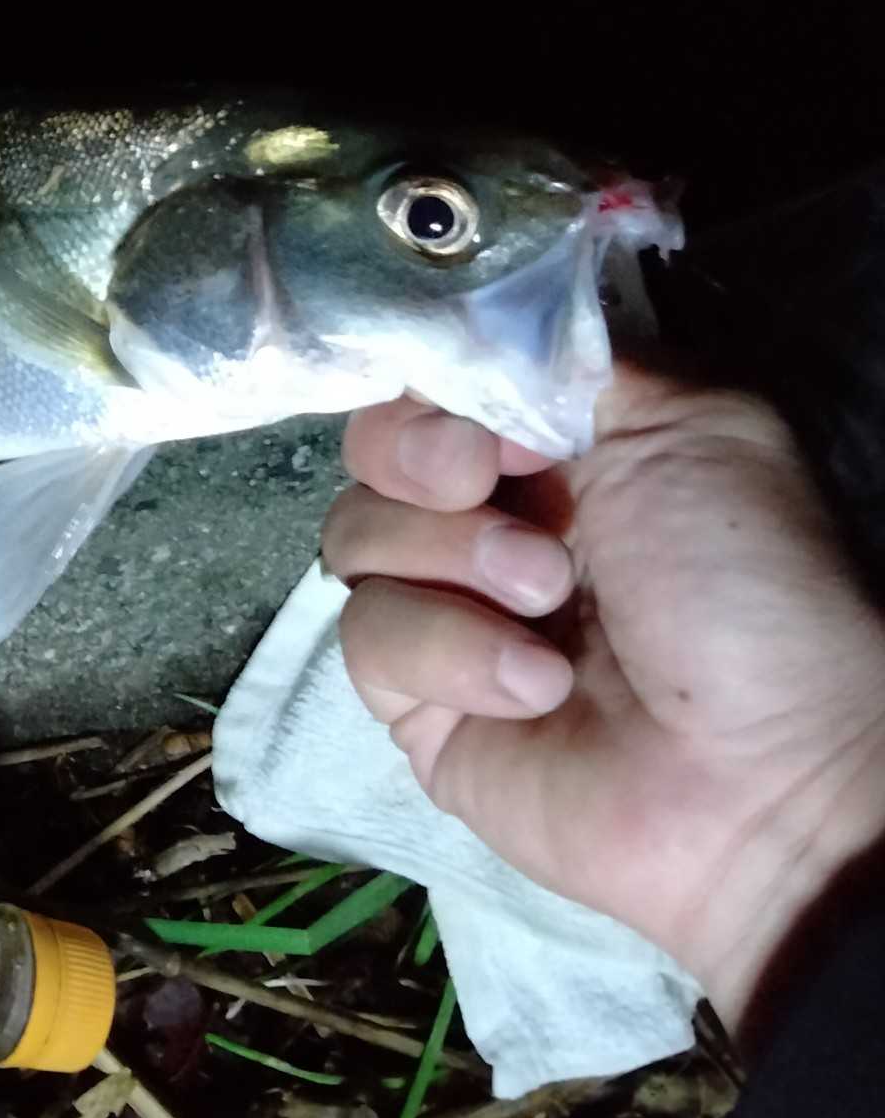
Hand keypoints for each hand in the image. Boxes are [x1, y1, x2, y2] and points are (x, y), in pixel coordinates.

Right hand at [323, 364, 884, 1033]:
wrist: (763, 775)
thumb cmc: (745, 588)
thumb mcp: (692, 424)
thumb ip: (567, 360)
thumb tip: (455, 341)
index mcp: (553, 446)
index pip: (432, 379)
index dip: (434, 385)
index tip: (490, 419)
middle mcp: (489, 517)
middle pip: (371, 447)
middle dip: (421, 458)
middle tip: (499, 493)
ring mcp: (446, 611)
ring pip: (354, 535)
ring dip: (453, 558)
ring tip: (547, 603)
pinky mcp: (416, 703)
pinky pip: (368, 636)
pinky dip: (450, 650)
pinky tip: (534, 687)